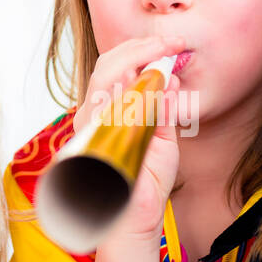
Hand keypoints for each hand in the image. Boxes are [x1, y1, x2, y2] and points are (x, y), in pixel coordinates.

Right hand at [76, 34, 187, 240]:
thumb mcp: (163, 138)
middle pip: (107, 65)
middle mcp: (94, 114)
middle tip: (170, 43)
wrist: (136, 217)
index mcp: (110, 111)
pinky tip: (151, 80)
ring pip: (103, 77)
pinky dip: (130, 88)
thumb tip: (170, 78)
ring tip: (163, 54)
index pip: (119, 68)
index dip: (144, 50)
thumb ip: (164, 109)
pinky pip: (106, 104)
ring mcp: (89, 125)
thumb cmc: (147, 182)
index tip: (173, 43)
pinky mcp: (90, 138)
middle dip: (140, 49)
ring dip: (136, 61)